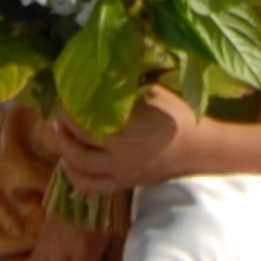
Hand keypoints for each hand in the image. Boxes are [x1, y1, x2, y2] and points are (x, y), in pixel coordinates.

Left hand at [52, 87, 202, 196]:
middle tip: (60, 110)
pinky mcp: (124, 184)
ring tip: (61, 132)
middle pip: (78, 144)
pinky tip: (69, 162)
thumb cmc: (178, 116)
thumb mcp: (153, 94)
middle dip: (63, 126)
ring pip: (80, 168)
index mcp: (129, 131)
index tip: (63, 94)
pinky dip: (75, 176)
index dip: (68, 109)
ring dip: (65, 149)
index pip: (85, 122)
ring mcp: (121, 173)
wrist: (200, 148)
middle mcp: (121, 156)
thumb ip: (124, 90)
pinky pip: (92, 186)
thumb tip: (98, 74)